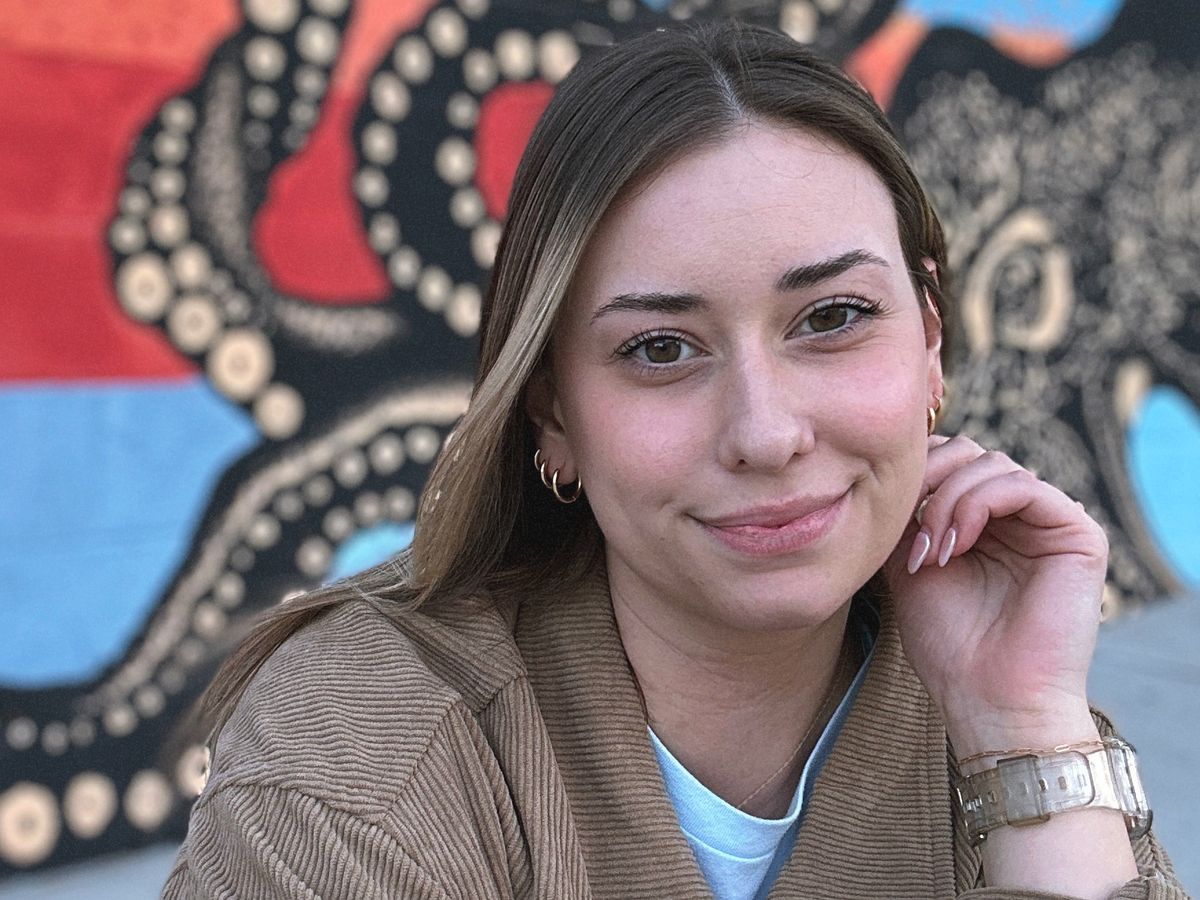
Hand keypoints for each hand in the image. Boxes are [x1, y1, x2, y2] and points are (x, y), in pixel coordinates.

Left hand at [883, 435, 1108, 753]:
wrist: (989, 700)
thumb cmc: (948, 645)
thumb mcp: (908, 565)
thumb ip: (905, 516)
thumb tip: (894, 471)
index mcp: (982, 521)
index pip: (948, 459)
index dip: (914, 472)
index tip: (885, 513)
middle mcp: (1018, 517)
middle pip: (969, 452)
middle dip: (929, 480)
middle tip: (910, 532)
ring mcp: (1049, 523)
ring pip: (994, 463)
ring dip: (948, 499)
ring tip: (932, 550)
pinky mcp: (1079, 534)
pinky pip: (1026, 485)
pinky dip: (979, 503)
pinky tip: (958, 544)